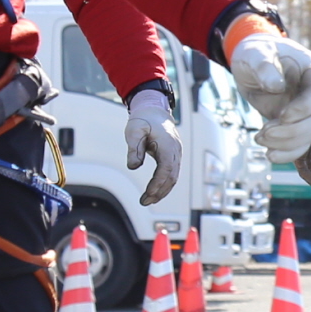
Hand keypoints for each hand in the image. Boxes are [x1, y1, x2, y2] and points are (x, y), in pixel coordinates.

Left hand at [123, 87, 181, 204]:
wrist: (154, 109)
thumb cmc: (143, 119)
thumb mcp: (134, 131)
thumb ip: (134, 148)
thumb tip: (133, 166)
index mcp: (168, 145)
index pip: (166, 170)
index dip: (157, 184)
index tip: (147, 194)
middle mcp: (176, 151)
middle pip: (172, 177)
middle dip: (159, 192)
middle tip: (145, 202)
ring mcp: (177, 154)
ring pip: (173, 177)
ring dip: (162, 191)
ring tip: (148, 200)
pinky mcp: (173, 156)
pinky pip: (172, 173)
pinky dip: (164, 184)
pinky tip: (154, 191)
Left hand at [229, 31, 310, 157]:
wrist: (251, 63)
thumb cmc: (256, 52)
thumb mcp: (256, 53)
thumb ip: (265, 66)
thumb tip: (277, 86)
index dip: (304, 108)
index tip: (282, 116)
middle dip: (292, 131)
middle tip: (264, 133)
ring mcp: (305, 110)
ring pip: (308, 135)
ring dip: (286, 144)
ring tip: (260, 139)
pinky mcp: (295, 123)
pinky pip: (299, 143)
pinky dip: (287, 154)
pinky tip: (270, 155)